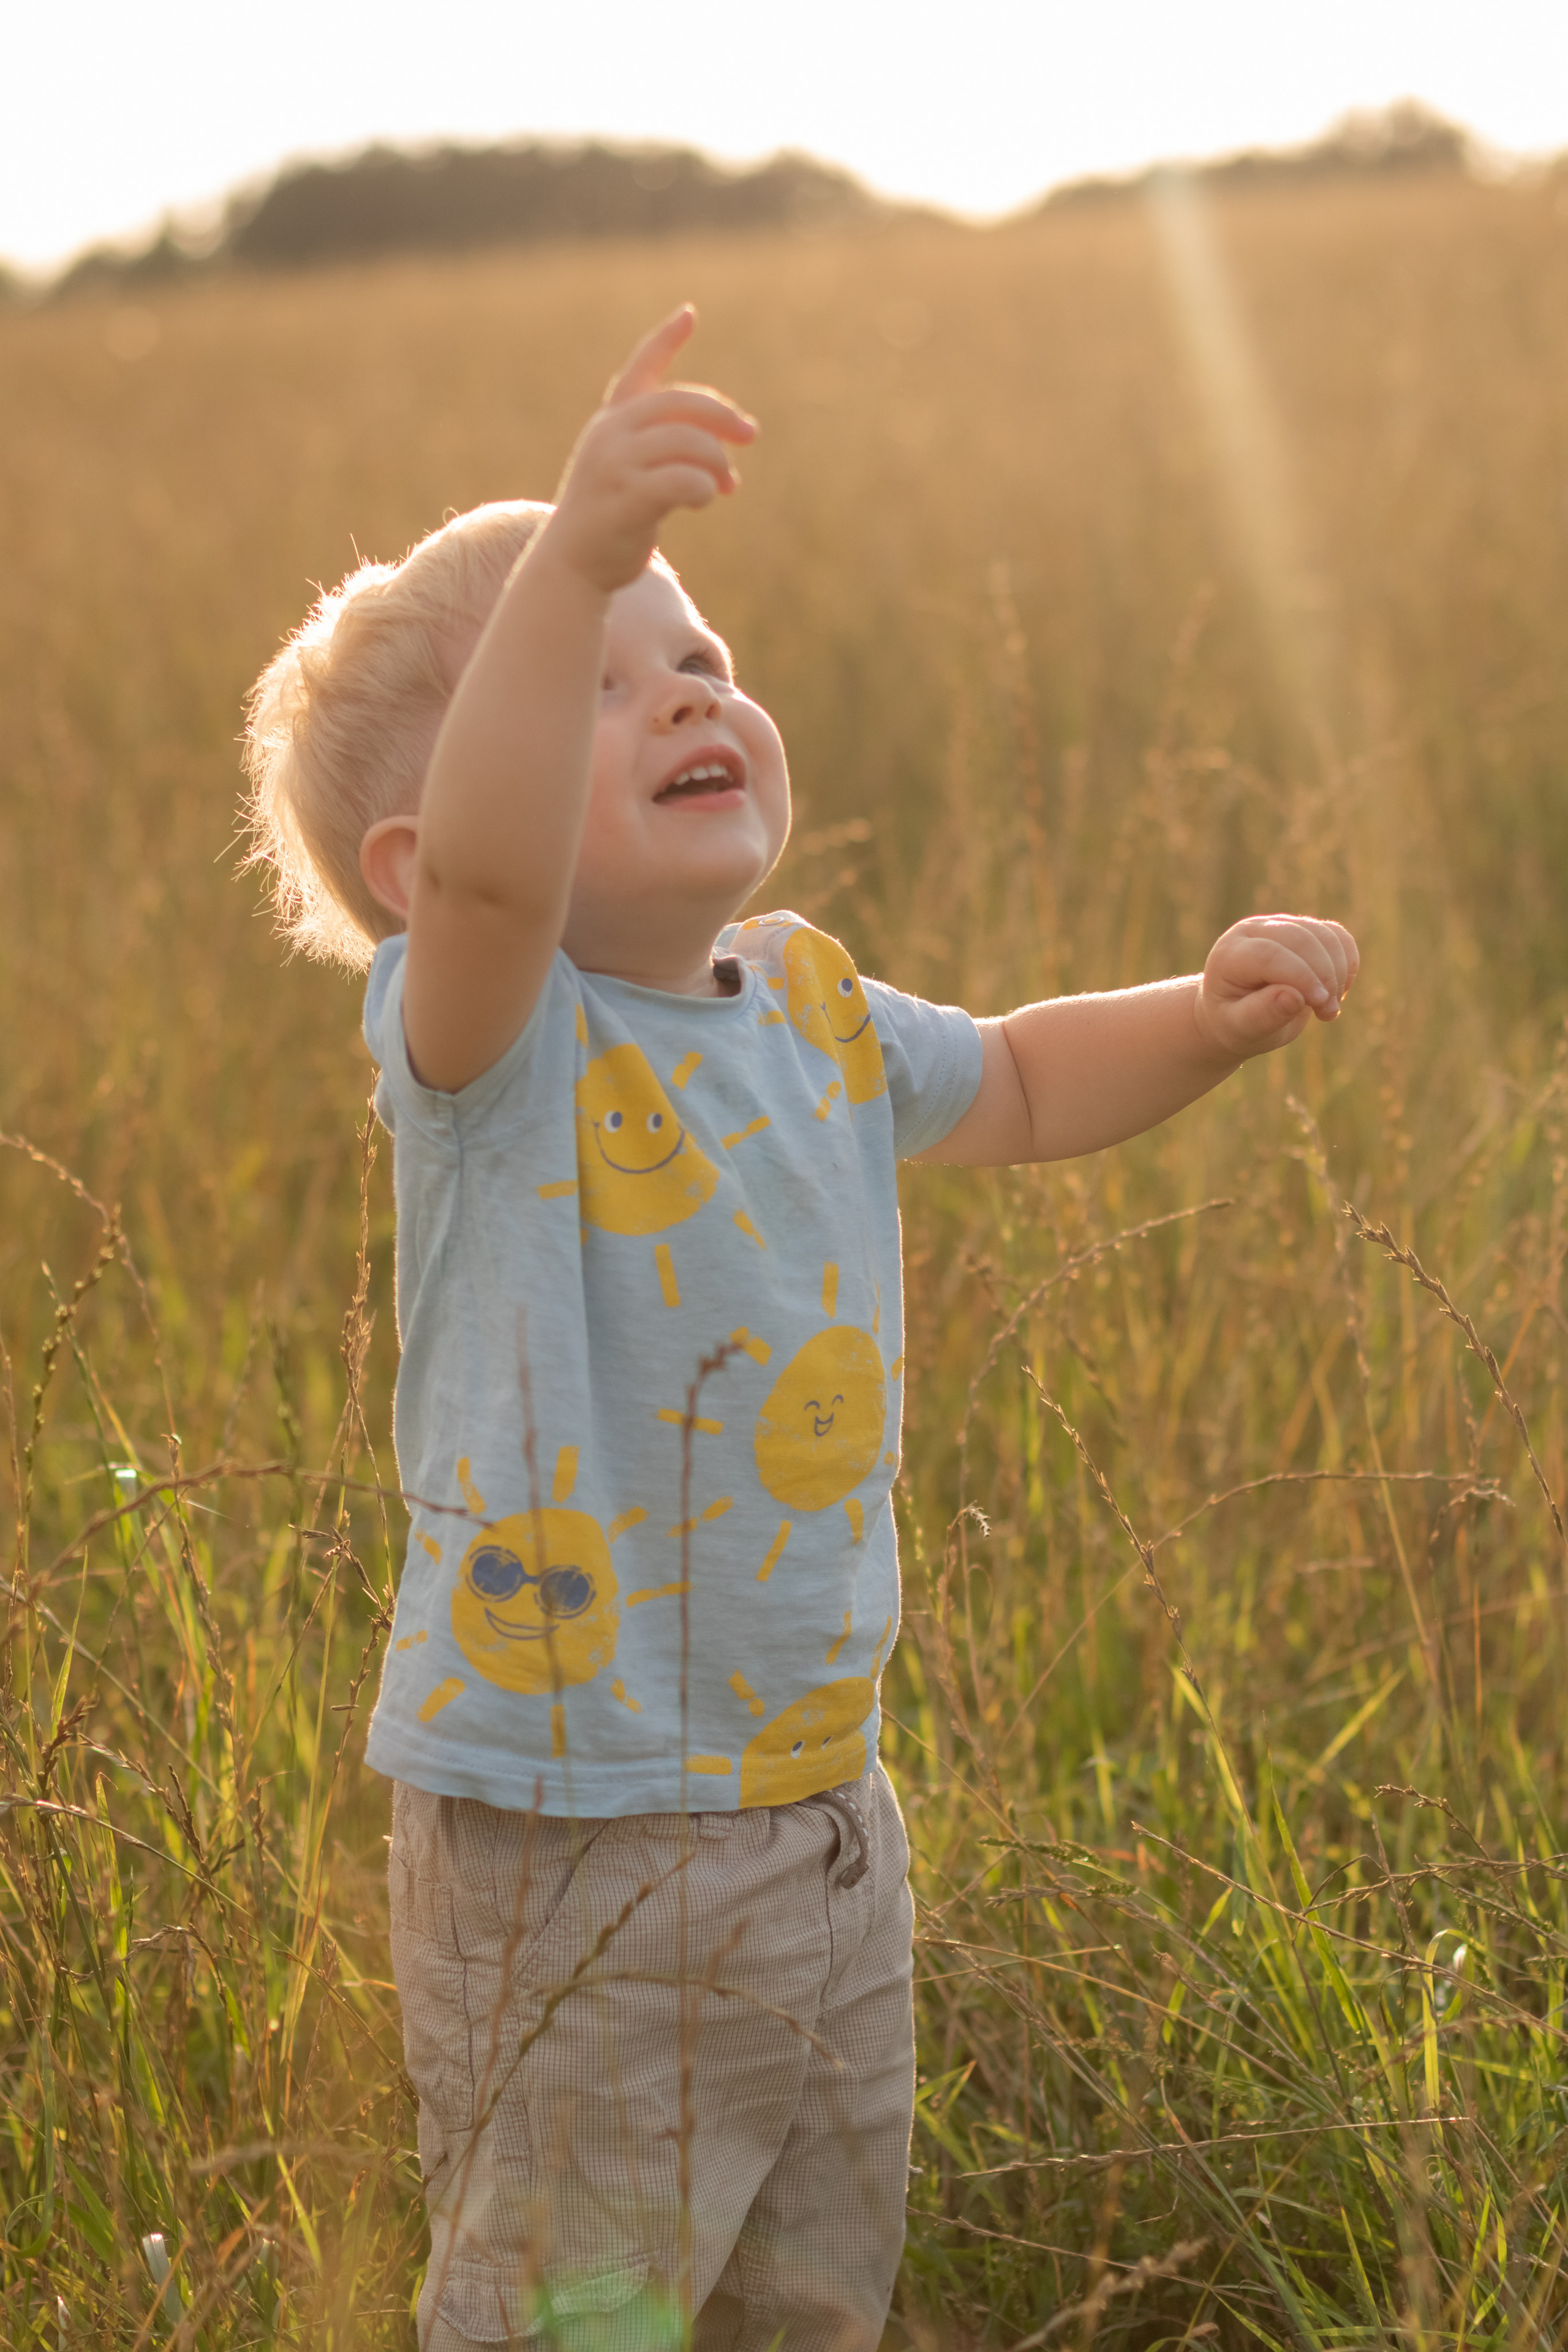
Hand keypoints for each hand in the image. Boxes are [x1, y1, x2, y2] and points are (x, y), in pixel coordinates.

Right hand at [541, 306, 756, 595]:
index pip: (638, 370)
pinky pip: (682, 480)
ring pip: (687, 441)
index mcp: (611, 422)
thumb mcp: (630, 472)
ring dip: (717, 461)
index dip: (663, 341)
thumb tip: (728, 446)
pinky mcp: (626, 499)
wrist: (572, 566)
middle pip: (679, 404)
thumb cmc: (610, 520)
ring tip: (726, 484)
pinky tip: (705, 497)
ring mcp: (614, 465)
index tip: (689, 314)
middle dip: (721, 416)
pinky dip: (704, 486)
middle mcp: (609, 434)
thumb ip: (665, 450)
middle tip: (749, 435)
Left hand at [1194, 914, 1358, 1060]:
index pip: (1268, 954)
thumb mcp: (1241, 1027)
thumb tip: (1294, 998)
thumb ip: (1262, 1014)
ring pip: (1324, 935)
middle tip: (1327, 1013)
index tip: (1320, 1003)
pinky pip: (1337, 936)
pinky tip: (1337, 991)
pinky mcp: (1304, 928)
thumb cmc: (1236, 1023)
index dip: (1300, 976)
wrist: (1238, 1012)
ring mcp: (1281, 924)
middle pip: (1300, 938)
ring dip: (1338, 973)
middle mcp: (1253, 931)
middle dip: (1324, 975)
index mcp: (1229, 954)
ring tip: (1328, 1009)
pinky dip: (1347, 963)